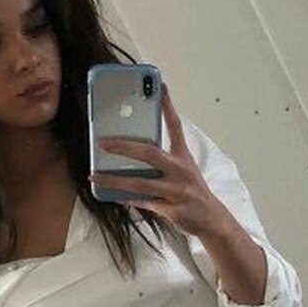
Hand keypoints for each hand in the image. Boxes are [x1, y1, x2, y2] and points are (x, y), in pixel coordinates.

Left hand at [89, 85, 225, 236]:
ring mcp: (177, 190)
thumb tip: (134, 151)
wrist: (212, 220)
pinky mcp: (173, 209)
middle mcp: (181, 170)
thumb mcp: (184, 171)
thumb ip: (164, 160)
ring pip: (141, 183)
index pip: (175, 126)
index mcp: (184, 157)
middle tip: (102, 142)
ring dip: (115, 180)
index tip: (161, 86)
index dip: (168, 106)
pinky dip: (128, 200)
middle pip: (150, 153)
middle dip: (124, 147)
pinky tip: (115, 197)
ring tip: (95, 176)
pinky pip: (145, 203)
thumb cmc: (193, 192)